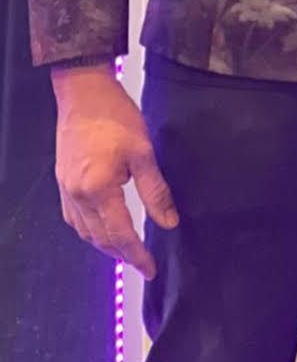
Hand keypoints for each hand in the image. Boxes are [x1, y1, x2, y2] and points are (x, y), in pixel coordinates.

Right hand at [51, 64, 178, 278]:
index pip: (120, 235)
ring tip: (126, 250)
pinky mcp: (62, 182)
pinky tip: (102, 227)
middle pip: (100, 238)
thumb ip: (155, 191)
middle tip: (142, 263)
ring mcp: (66, 190)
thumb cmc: (114, 116)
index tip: (150, 268)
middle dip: (122, 254)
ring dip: (105, 245)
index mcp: (98, 189)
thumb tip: (169, 221)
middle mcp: (78, 195)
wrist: (84, 92)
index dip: (137, 255)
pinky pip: (74, 218)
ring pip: (85, 231)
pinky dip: (90, 229)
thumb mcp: (143, 152)